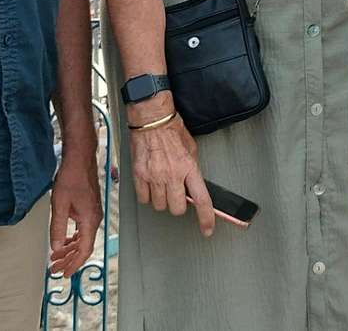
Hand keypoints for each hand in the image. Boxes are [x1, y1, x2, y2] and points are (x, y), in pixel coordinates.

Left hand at [49, 148, 102, 276]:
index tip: (63, 273)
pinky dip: (73, 239)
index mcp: (90, 220)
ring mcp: (93, 214)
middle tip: (54, 268)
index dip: (73, 264)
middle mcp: (94, 219)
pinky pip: (82, 230)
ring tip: (56, 257)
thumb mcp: (59, 205)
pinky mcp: (89, 209)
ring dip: (69, 249)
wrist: (80, 159)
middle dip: (68, 259)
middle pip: (83, 247)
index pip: (84, 250)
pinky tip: (64, 241)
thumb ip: (57, 228)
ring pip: (83, 239)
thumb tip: (55, 247)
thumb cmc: (72, 178)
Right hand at [128, 96, 215, 236]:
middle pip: (177, 208)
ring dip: (163, 200)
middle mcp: (172, 174)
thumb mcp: (192, 149)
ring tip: (163, 185)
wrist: (151, 119)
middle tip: (178, 193)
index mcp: (189, 167)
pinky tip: (151, 184)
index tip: (207, 229)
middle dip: (179, 204)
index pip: (201, 200)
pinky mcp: (139, 175)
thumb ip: (192, 171)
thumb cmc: (172, 130)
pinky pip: (144, 199)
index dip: (206, 218)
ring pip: (159, 206)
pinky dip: (148, 196)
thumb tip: (193, 188)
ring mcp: (154, 176)